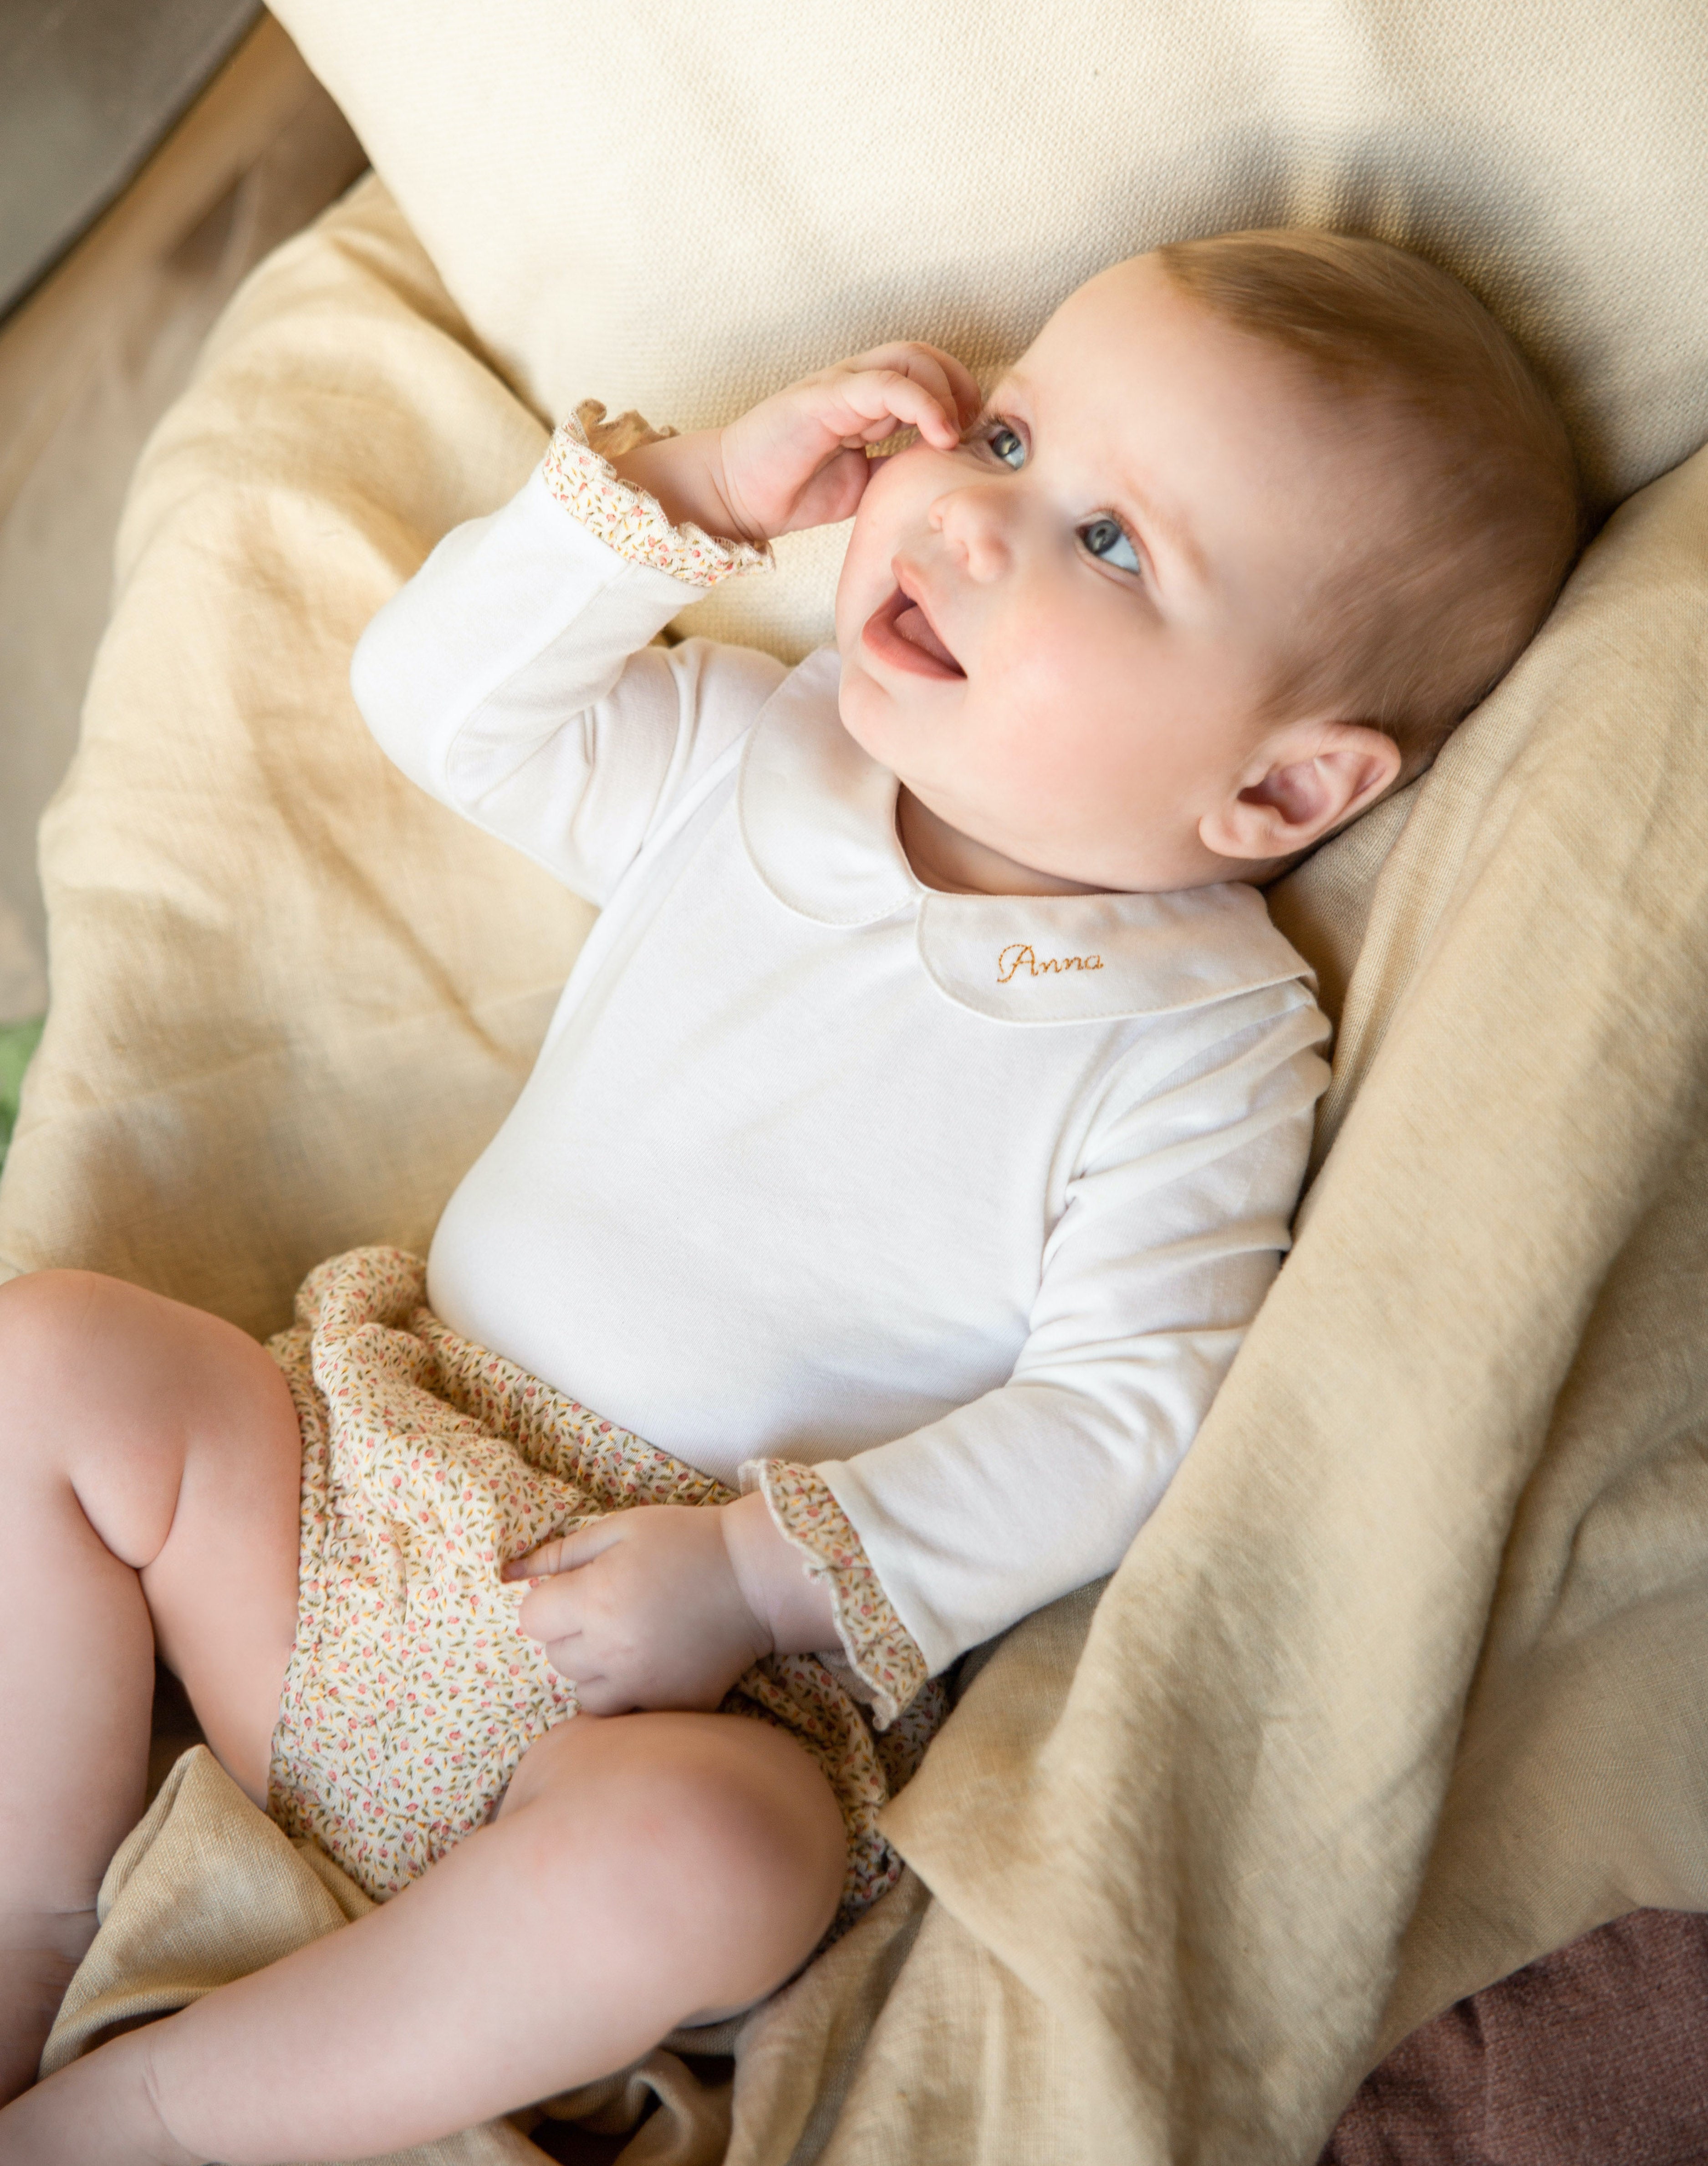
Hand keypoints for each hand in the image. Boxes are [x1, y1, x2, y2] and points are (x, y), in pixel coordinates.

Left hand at [503, 1504, 771, 1714]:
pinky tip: (647, 1664)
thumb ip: (563, 1551)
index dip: (549, 1600)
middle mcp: (611, 1650)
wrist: (754, 1578)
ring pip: (582, 1691)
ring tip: (626, 1638)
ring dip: (593, 1667)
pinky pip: (622, 1714)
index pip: (532, 1618)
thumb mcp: (622, 1527)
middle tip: (608, 1607)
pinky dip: (625, 1694)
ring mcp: (642, 1685)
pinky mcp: (670, 1706)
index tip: (577, 1588)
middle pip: (554, 1656)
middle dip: (570, 1631)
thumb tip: (509, 1573)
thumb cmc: (685, 1541)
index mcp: (596, 1598)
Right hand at [610, 343, 982, 546]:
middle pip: (926, 356)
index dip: (960, 398)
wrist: (737, 495)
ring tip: (955, 435)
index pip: (928, 374)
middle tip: (972, 433)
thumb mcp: (865, 485)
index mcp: (867, 401)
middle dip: (961, 388)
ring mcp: (841, 385)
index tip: (973, 440)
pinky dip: (922, 403)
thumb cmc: (793, 490)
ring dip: (946, 392)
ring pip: (911, 359)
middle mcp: (856, 383)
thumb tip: (943, 477)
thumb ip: (898, 470)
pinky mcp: (826, 396)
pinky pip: (885, 383)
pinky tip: (939, 435)